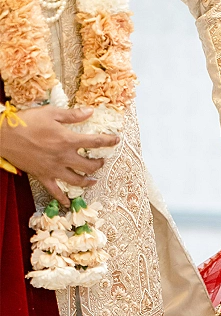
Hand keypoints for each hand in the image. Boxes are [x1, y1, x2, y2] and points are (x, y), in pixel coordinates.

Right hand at [0, 106, 118, 205]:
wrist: (5, 136)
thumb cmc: (26, 121)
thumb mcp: (51, 113)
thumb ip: (72, 115)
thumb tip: (90, 112)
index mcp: (68, 140)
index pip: (94, 142)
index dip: (108, 141)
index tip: (116, 140)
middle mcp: (64, 157)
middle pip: (89, 166)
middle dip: (99, 164)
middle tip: (101, 161)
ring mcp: (55, 170)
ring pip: (78, 181)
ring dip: (88, 181)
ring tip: (93, 180)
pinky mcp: (44, 177)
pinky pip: (56, 192)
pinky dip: (63, 198)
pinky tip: (68, 203)